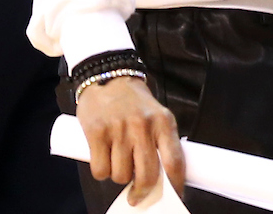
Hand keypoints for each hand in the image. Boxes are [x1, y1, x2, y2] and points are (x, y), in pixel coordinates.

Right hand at [77, 76, 184, 204]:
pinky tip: (103, 157)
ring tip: (117, 159)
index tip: (173, 197)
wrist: (108, 74)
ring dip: (118, 176)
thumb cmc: (134, 103)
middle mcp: (143, 125)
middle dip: (142, 191)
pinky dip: (101, 171)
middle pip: (147, 176)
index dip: (175, 186)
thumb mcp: (155, 115)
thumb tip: (164, 180)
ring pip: (121, 176)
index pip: (174, 162)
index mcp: (163, 121)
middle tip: (137, 194)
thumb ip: (160, 142)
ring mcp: (119, 129)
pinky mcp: (97, 132)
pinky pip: (100, 171)